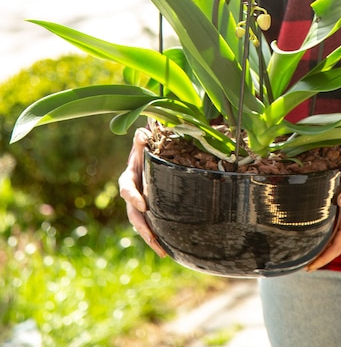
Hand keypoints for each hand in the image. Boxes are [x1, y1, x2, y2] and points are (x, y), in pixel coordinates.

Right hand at [118, 128, 166, 257]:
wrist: (148, 156)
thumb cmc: (146, 148)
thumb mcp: (142, 143)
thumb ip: (141, 139)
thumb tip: (142, 134)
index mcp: (128, 177)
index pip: (127, 189)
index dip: (133, 197)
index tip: (143, 205)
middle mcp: (132, 194)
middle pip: (133, 213)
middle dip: (142, 226)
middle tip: (151, 236)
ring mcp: (139, 205)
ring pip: (141, 224)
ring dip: (150, 238)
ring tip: (162, 251)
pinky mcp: (149, 211)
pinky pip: (151, 226)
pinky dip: (158, 238)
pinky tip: (168, 250)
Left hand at [307, 168, 340, 270]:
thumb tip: (340, 200)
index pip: (337, 245)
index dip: (325, 257)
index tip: (313, 265)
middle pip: (331, 248)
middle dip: (319, 259)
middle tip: (304, 267)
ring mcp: (340, 223)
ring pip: (327, 241)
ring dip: (317, 250)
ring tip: (302, 258)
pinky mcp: (335, 217)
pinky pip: (326, 231)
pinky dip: (317, 237)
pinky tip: (307, 238)